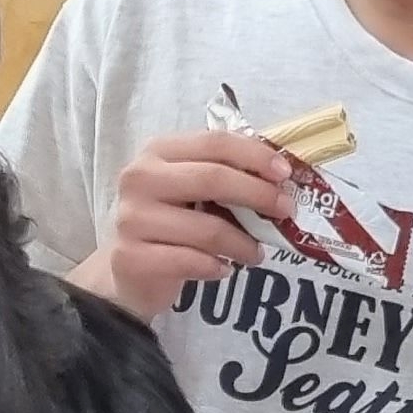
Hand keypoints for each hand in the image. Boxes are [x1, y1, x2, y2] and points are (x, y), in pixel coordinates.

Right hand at [83, 130, 292, 311]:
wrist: (127, 270)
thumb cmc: (169, 222)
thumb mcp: (191, 189)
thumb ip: (225, 176)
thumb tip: (280, 179)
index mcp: (158, 151)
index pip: (214, 141)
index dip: (255, 155)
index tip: (285, 174)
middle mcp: (140, 179)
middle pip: (212, 178)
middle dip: (258, 194)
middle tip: (286, 211)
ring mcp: (131, 218)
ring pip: (206, 228)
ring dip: (243, 243)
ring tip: (256, 253)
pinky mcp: (131, 257)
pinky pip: (190, 261)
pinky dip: (216, 266)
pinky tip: (224, 268)